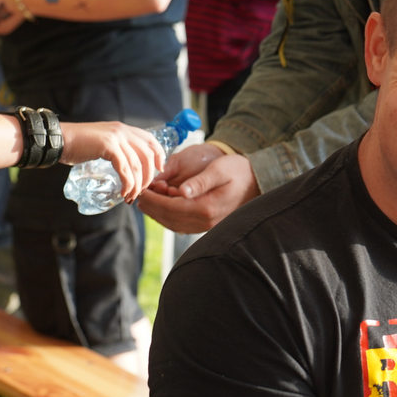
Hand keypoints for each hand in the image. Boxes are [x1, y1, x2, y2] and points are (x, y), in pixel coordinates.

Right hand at [58, 121, 164, 202]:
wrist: (58, 139)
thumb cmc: (78, 145)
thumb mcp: (104, 143)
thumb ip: (118, 149)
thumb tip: (129, 167)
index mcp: (124, 129)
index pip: (151, 140)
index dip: (159, 155)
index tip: (160, 170)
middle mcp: (123, 130)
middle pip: (147, 155)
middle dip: (148, 176)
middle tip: (142, 191)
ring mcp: (116, 137)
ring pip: (136, 164)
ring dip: (137, 184)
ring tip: (131, 196)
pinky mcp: (108, 146)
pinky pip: (124, 168)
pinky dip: (127, 183)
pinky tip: (124, 192)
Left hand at [137, 149, 259, 232]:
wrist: (257, 181)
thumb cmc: (239, 171)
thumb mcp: (219, 170)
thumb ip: (199, 182)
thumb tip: (181, 191)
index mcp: (206, 208)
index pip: (171, 207)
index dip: (153, 200)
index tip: (141, 191)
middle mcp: (205, 222)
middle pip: (169, 218)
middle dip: (152, 207)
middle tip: (138, 196)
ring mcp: (207, 226)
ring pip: (174, 224)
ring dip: (159, 214)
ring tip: (147, 201)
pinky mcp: (208, 225)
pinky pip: (182, 225)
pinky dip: (169, 217)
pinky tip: (164, 207)